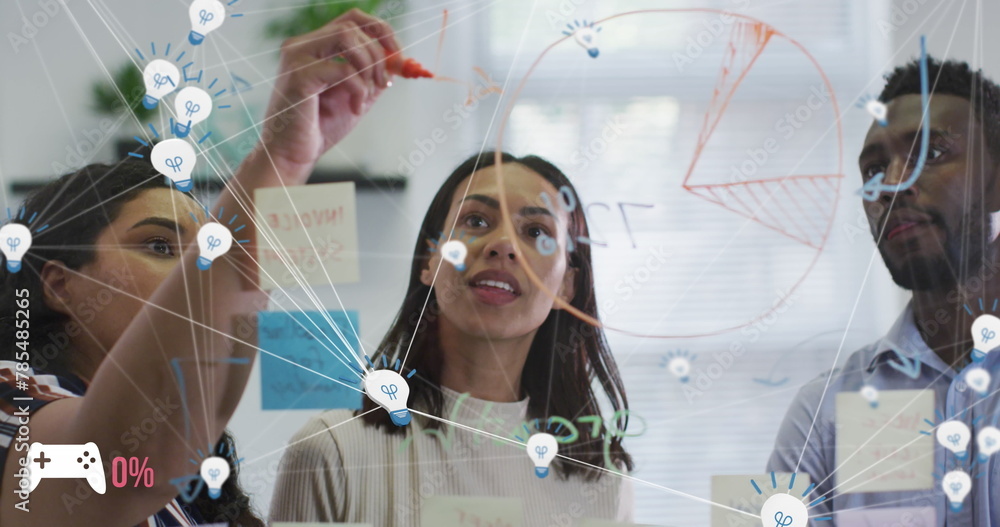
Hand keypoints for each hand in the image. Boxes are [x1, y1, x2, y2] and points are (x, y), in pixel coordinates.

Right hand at [255, 9, 398, 176]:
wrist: (291, 155)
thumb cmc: (320, 128)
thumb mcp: (355, 97)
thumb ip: (372, 76)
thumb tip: (398, 61)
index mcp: (312, 46)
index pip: (351, 19)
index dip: (380, 30)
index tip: (397, 55)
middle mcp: (301, 46)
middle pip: (351, 25)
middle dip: (379, 52)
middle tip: (386, 82)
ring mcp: (297, 58)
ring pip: (347, 37)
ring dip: (369, 66)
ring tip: (369, 94)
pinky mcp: (299, 76)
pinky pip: (344, 69)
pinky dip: (359, 89)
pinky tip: (356, 109)